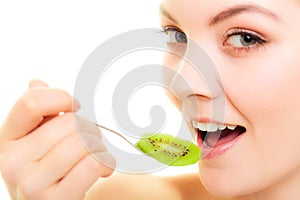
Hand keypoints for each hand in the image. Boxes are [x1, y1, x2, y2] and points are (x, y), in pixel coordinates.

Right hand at [0, 80, 114, 199]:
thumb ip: (37, 113)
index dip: (61, 97)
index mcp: (7, 140)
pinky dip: (106, 161)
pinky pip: (92, 164)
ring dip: (99, 145)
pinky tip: (104, 168)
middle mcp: (12, 162)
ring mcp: (31, 184)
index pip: (31, 102)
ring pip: (82, 143)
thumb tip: (36, 83)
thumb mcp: (36, 142)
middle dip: (89, 127)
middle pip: (67, 124)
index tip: (76, 107)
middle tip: (92, 138)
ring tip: (97, 153)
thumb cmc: (50, 170)